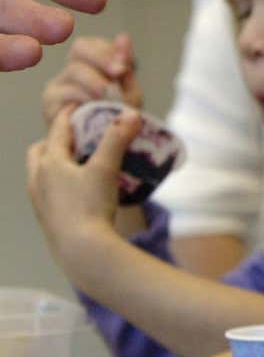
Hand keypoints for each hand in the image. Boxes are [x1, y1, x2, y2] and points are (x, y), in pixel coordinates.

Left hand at [26, 106, 139, 271]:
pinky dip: (56, 184)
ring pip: (39, 173)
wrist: (81, 250)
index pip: (57, 131)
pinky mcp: (46, 217)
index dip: (68, 116)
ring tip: (76, 164)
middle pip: (38, 151)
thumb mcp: (106, 169)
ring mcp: (39, 200)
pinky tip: (76, 191)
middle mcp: (38, 179)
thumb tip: (132, 113)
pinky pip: (45, 192)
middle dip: (53, 141)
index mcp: (50, 163)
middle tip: (75, 139)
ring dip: (53, 164)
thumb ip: (118, 139)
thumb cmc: (90, 206)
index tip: (78, 106)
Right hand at [41, 32, 142, 124]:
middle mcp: (70, 70)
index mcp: (89, 62)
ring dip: (97, 81)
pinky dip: (85, 97)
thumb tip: (124, 36)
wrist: (102, 148)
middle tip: (118, 73)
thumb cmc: (115, 117)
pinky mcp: (50, 104)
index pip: (93, 42)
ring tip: (110, 95)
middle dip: (102, 59)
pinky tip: (95, 105)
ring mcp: (57, 85)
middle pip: (80, 48)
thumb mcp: (128, 91)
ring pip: (74, 70)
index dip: (108, 50)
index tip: (124, 67)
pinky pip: (66, 93)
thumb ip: (126, 65)